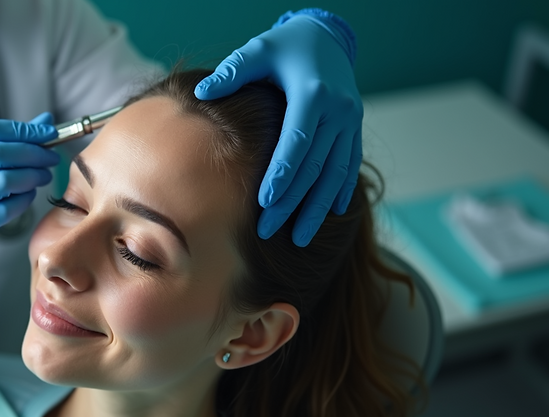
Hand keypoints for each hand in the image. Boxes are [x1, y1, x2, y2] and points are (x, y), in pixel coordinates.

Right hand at [0, 113, 58, 306]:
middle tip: (51, 157)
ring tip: (43, 176)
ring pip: (5, 181)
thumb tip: (44, 123)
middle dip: (33, 153)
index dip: (23, 129)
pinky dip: (24, 200)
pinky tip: (28, 196)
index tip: (48, 132)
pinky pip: (7, 208)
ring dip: (32, 176)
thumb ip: (8, 143)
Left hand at [196, 11, 361, 245]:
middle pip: (315, 166)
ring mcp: (351, 122)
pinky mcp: (355, 130)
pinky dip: (339, 192)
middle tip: (267, 231)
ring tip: (298, 238)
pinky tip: (329, 216)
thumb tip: (203, 93)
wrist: (327, 37)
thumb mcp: (259, 50)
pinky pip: (350, 166)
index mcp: (314, 93)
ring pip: (336, 174)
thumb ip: (234, 71)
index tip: (264, 202)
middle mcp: (339, 111)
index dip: (282, 173)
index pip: (297, 141)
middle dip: (292, 202)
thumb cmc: (285, 47)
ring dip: (318, 208)